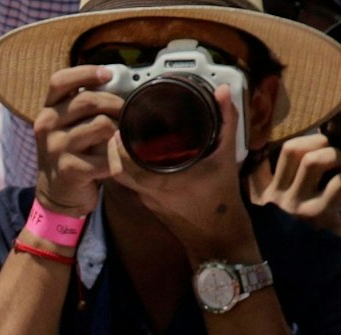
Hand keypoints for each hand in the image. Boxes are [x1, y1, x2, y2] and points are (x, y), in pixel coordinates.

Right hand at [34, 65, 121, 216]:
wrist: (58, 193)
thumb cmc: (72, 152)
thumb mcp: (68, 125)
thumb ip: (83, 105)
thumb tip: (120, 81)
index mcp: (47, 111)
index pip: (59, 81)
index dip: (86, 73)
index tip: (108, 75)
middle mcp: (47, 126)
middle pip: (89, 100)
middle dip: (115, 103)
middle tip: (126, 111)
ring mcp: (56, 148)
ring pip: (102, 125)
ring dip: (118, 131)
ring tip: (119, 137)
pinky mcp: (69, 169)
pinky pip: (105, 155)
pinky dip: (115, 157)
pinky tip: (114, 160)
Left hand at [108, 84, 256, 259]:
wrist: (218, 237)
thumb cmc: (221, 200)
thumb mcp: (226, 157)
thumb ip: (225, 122)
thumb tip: (222, 92)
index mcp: (160, 182)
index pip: (122, 165)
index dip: (115, 146)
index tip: (119, 125)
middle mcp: (147, 192)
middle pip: (116, 170)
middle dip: (113, 149)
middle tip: (119, 127)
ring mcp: (147, 199)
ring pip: (123, 177)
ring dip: (120, 158)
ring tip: (126, 135)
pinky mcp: (151, 203)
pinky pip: (133, 182)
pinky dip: (131, 167)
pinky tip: (140, 152)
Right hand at [250, 135, 340, 236]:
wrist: (303, 278)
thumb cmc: (292, 244)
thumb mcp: (271, 220)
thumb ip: (273, 195)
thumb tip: (294, 164)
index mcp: (260, 196)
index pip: (258, 158)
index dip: (276, 141)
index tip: (297, 144)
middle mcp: (274, 197)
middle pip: (293, 149)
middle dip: (320, 143)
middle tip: (331, 158)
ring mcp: (296, 205)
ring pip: (315, 159)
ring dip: (336, 157)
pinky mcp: (319, 214)